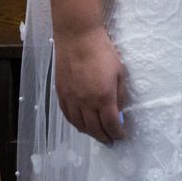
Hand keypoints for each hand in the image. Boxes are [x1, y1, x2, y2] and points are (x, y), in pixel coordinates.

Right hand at [55, 27, 127, 144]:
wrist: (77, 38)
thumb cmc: (102, 51)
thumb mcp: (119, 72)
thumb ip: (119, 95)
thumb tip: (118, 111)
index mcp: (104, 97)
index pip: (110, 124)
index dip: (116, 133)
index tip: (120, 136)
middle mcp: (86, 103)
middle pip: (94, 128)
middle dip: (104, 137)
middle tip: (109, 142)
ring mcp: (71, 99)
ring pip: (79, 125)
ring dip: (89, 133)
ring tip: (97, 135)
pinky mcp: (61, 94)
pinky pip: (68, 115)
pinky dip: (75, 124)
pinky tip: (80, 125)